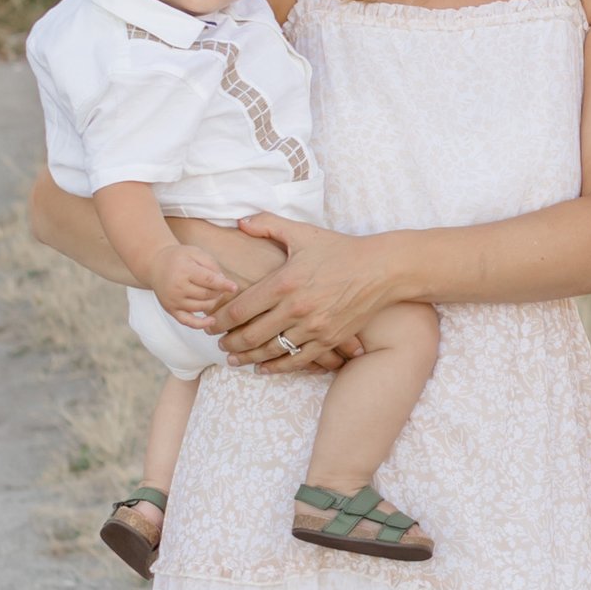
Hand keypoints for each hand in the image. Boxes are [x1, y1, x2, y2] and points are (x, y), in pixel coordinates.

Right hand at [148, 239, 236, 328]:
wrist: (155, 265)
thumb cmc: (179, 258)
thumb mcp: (195, 252)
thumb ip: (211, 264)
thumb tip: (223, 281)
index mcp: (184, 271)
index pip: (208, 280)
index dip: (223, 284)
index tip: (234, 287)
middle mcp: (177, 288)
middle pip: (206, 295)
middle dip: (218, 291)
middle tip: (220, 285)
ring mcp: (173, 301)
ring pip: (201, 307)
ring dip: (212, 302)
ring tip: (214, 293)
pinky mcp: (171, 310)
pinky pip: (187, 322)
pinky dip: (201, 324)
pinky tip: (212, 321)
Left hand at [214, 215, 400, 369]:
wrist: (380, 270)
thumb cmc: (340, 249)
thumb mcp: (302, 233)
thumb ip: (268, 225)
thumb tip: (239, 222)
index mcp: (284, 282)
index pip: (240, 308)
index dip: (219, 319)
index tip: (209, 323)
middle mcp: (296, 309)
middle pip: (251, 334)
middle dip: (229, 342)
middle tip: (218, 344)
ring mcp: (313, 327)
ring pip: (271, 351)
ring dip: (247, 357)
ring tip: (234, 358)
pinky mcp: (328, 340)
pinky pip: (297, 360)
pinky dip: (276, 366)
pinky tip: (263, 367)